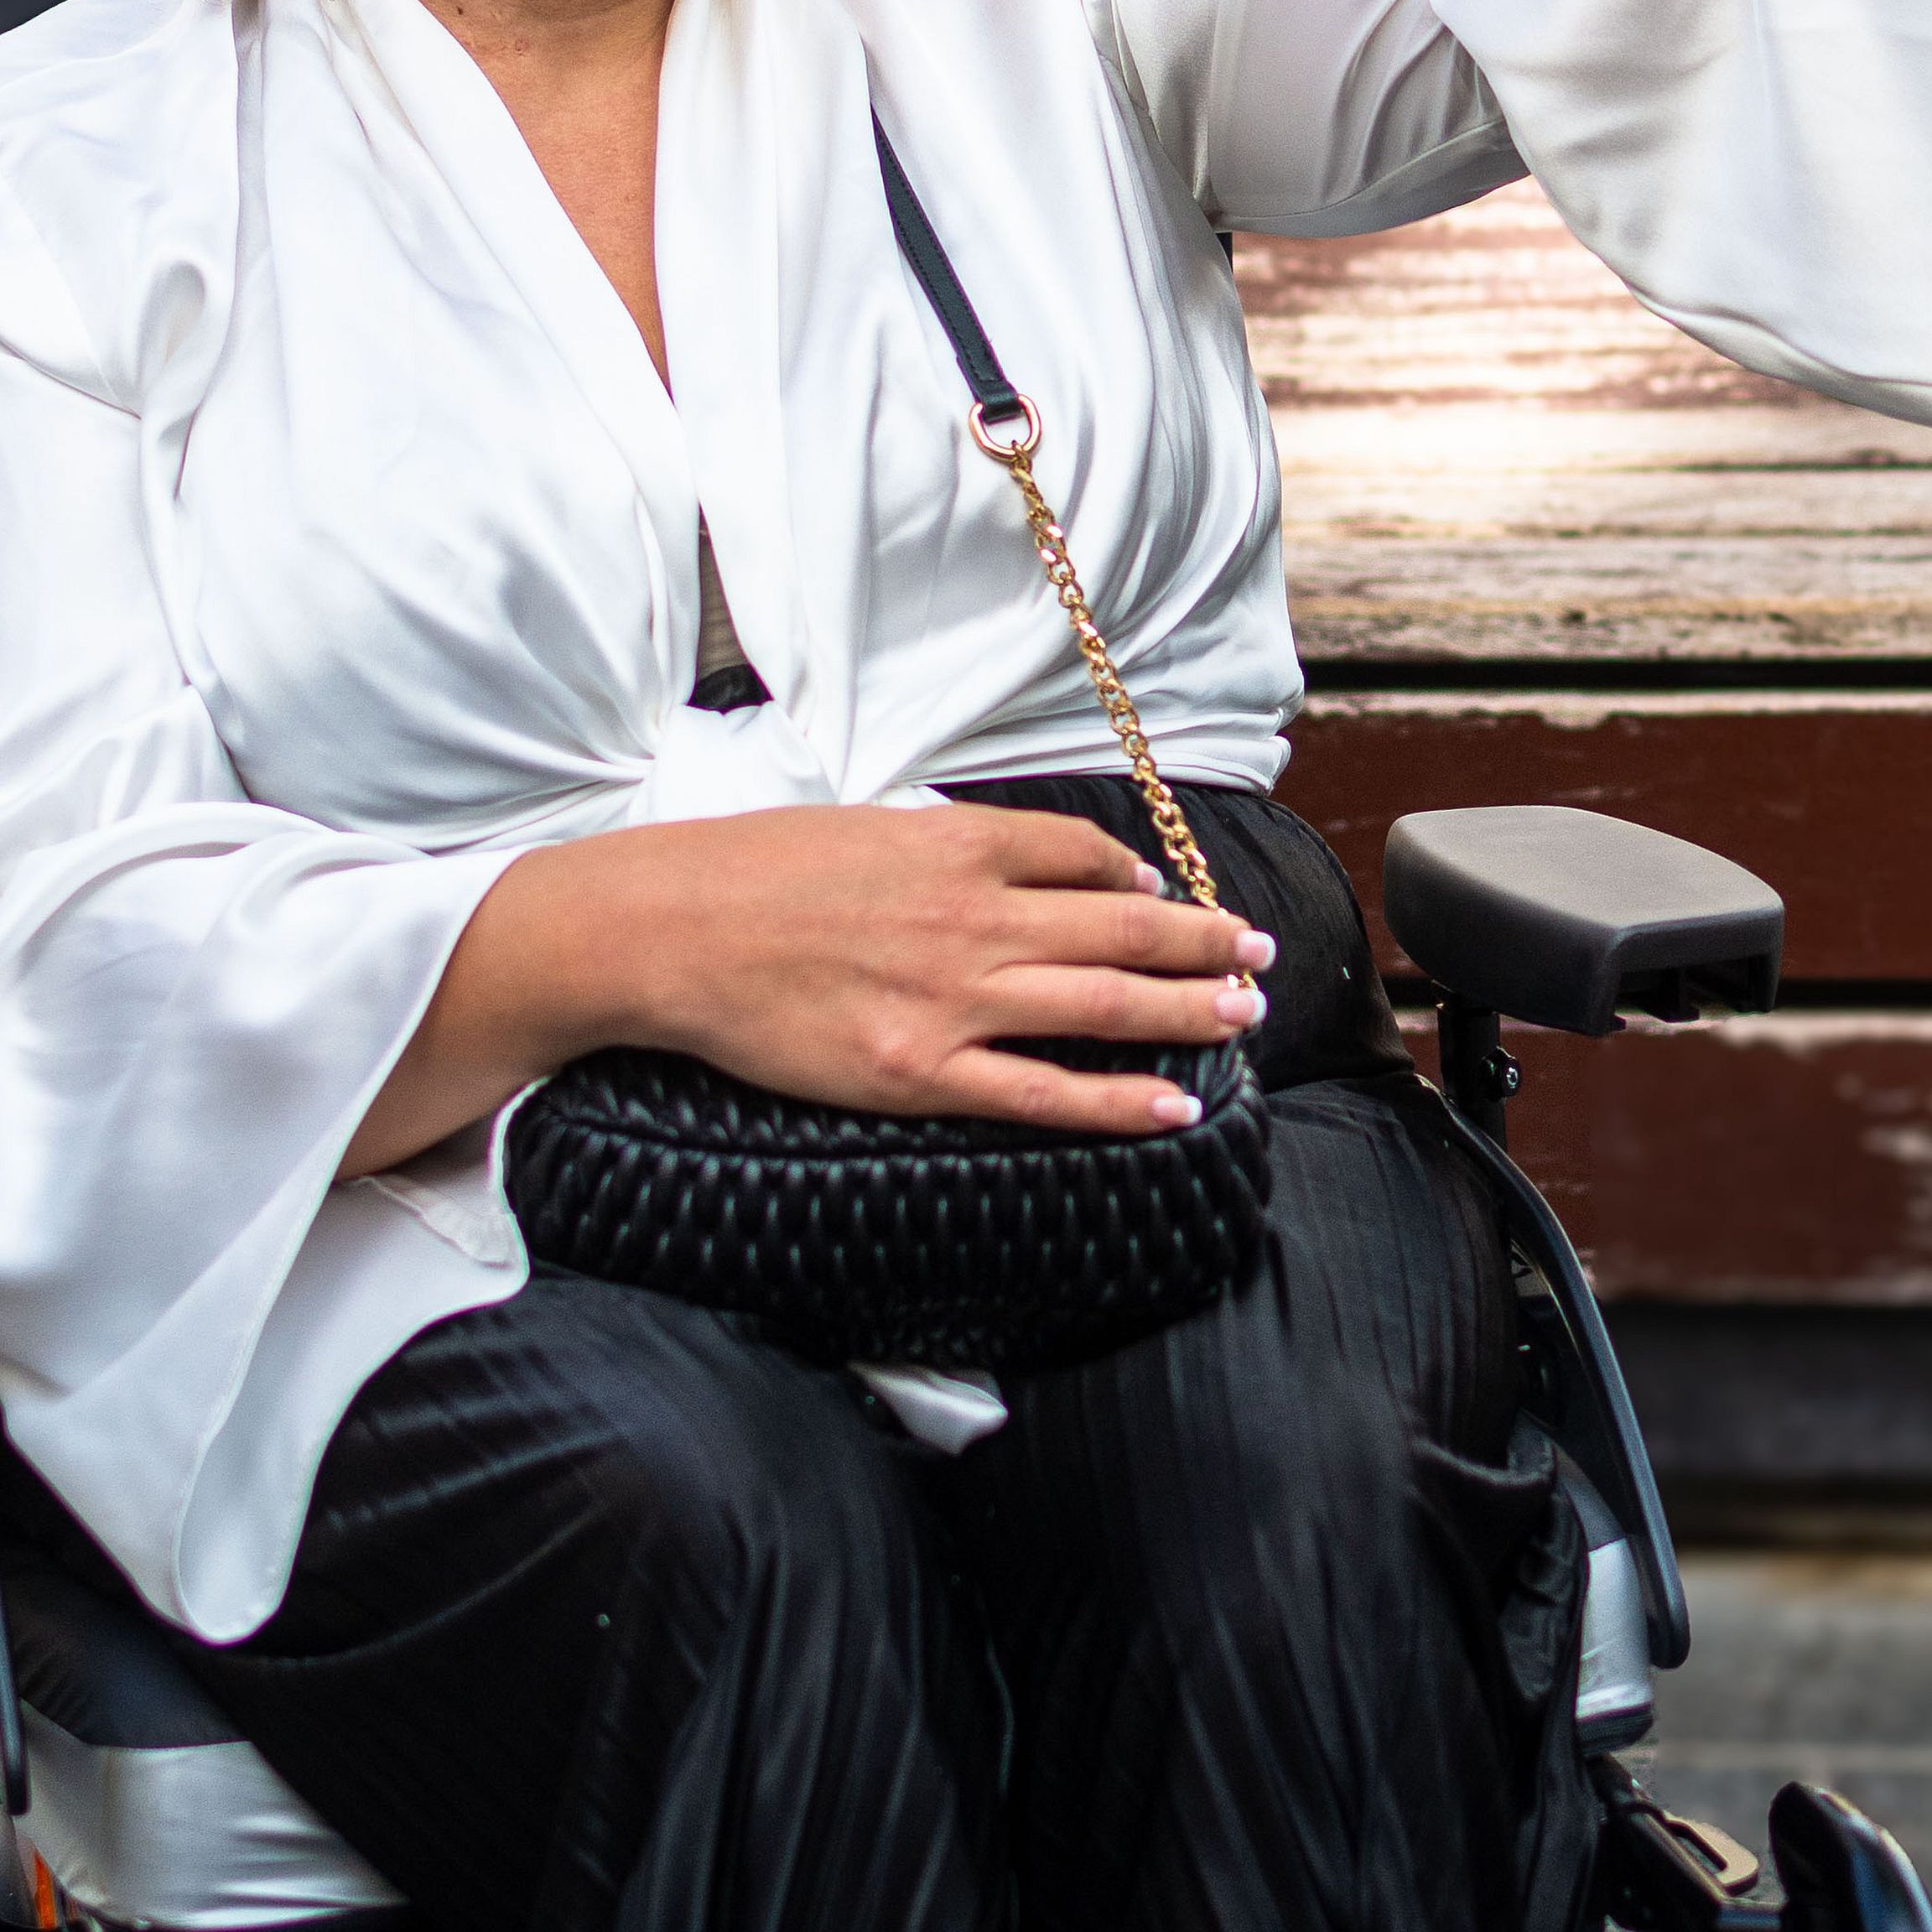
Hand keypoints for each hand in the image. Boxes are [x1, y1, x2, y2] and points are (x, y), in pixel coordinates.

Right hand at [615, 799, 1271, 1134]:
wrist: (674, 929)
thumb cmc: (755, 872)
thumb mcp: (866, 826)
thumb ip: (948, 846)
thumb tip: (1020, 865)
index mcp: (957, 844)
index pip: (1083, 857)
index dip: (1139, 880)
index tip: (1170, 899)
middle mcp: (973, 918)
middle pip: (1120, 930)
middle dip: (1203, 943)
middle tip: (1257, 954)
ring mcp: (952, 999)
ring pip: (1103, 1006)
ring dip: (1188, 1010)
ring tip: (1243, 1014)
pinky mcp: (920, 1072)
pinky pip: (1041, 1094)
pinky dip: (1117, 1101)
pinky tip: (1173, 1105)